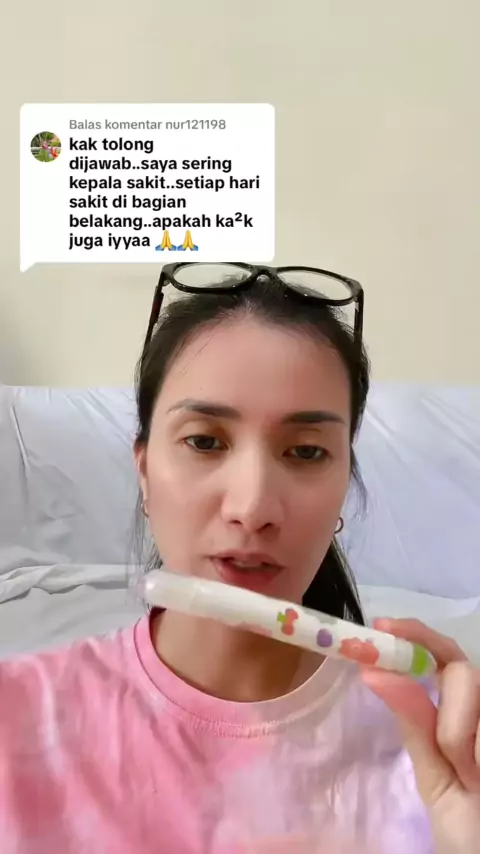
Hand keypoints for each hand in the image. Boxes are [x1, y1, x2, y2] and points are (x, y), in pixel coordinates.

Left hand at [361, 618, 479, 853]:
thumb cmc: (468, 829)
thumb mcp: (436, 774)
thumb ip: (415, 722)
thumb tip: (372, 669)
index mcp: (466, 711)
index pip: (444, 655)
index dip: (416, 635)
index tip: (381, 627)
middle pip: (461, 670)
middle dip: (446, 715)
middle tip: (452, 761)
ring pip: (471, 688)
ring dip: (461, 737)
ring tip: (473, 780)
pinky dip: (476, 754)